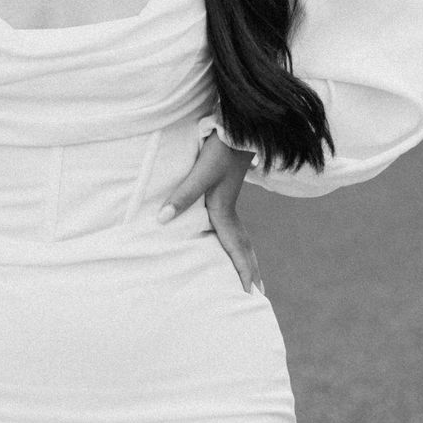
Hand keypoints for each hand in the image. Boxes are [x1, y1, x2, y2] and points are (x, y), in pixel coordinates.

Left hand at [158, 130, 260, 292]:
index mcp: (224, 210)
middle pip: (244, 247)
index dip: (242, 270)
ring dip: (247, 258)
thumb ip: (182, 195)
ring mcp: (229, 201)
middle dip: (250, 271)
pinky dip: (239, 242)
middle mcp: (229, 210)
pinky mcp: (226, 192)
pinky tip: (234, 241)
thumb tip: (162, 220)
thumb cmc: (219, 149)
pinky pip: (235, 226)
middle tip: (260, 294)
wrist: (237, 128)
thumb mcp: (201, 172)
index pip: (235, 247)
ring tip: (252, 275)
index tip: (251, 294)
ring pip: (242, 237)